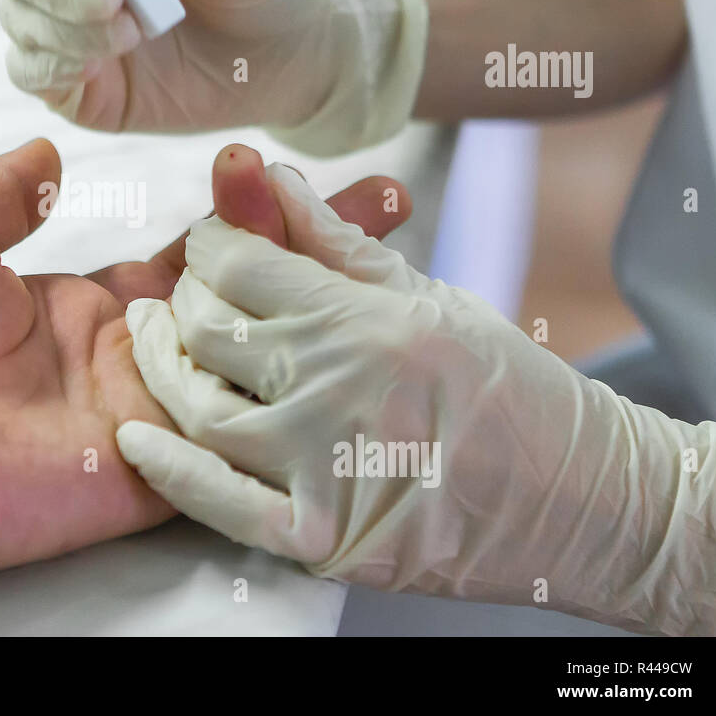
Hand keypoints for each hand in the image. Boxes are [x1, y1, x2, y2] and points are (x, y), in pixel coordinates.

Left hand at [0, 139, 411, 592]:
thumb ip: (6, 194)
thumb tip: (48, 148)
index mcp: (87, 304)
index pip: (194, 252)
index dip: (252, 213)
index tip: (305, 172)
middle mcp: (128, 359)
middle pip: (244, 303)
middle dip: (316, 254)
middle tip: (389, 203)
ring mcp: (144, 419)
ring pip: (254, 366)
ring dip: (323, 319)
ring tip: (397, 261)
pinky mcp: (148, 476)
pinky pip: (233, 443)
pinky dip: (291, 405)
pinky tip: (361, 360)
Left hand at [117, 159, 715, 634]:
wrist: (579, 501)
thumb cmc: (508, 387)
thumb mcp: (428, 297)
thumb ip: (339, 241)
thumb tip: (270, 177)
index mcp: (361, 318)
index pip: (240, 263)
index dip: (210, 243)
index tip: (210, 243)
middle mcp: (333, 387)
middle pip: (208, 329)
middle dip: (181, 298)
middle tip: (181, 292)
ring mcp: (323, 468)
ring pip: (199, 407)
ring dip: (159, 367)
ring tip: (151, 338)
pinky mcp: (323, 538)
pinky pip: (222, 505)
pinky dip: (172, 471)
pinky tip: (136, 440)